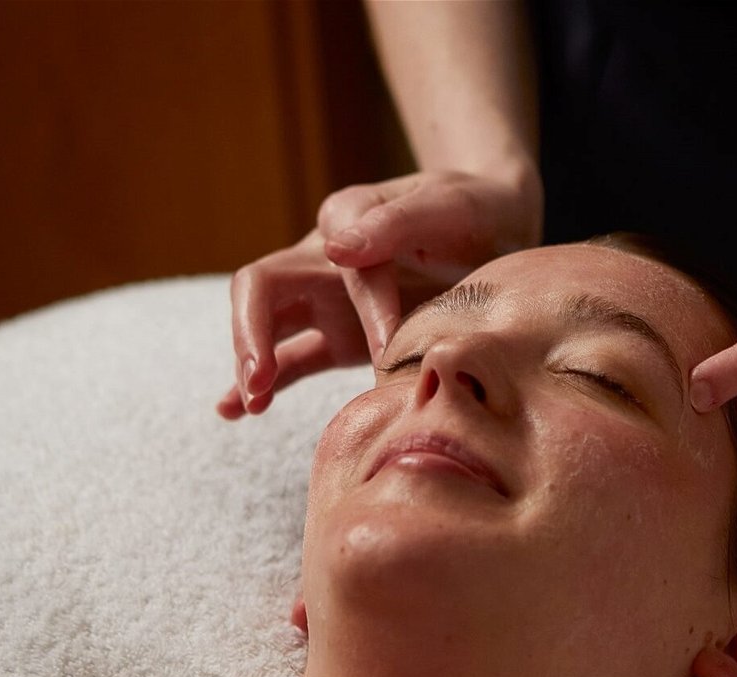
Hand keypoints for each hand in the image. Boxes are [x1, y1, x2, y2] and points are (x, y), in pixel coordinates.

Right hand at [220, 169, 539, 419]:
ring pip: (267, 328)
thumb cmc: (472, 212)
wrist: (500, 229)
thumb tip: (335, 247)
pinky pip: (292, 359)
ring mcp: (326, 299)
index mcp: (346, 218)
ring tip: (248, 407)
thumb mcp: (446, 206)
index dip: (365, 307)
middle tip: (259, 381)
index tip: (394, 346)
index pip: (331, 261)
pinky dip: (265, 383)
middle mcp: (322, 257)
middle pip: (260, 290)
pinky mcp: (339, 335)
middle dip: (252, 335)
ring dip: (251, 363)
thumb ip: (394, 222)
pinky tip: (236, 411)